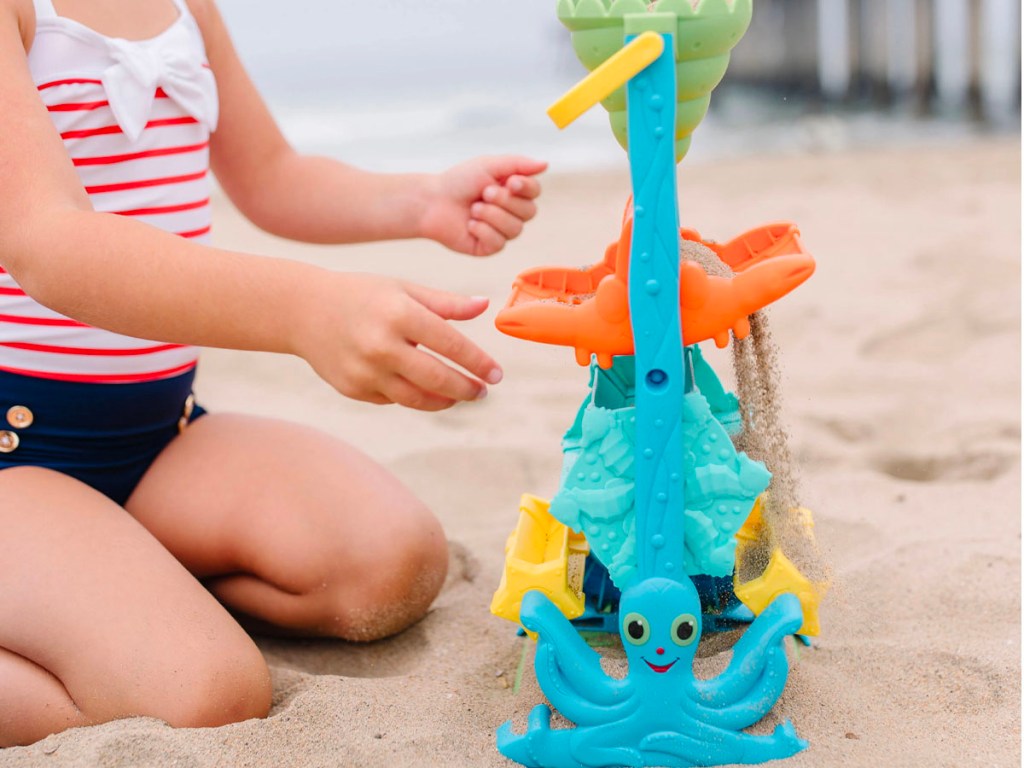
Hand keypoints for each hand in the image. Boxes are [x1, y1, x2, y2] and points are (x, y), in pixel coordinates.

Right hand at [295, 272, 502, 410]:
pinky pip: (393, 400)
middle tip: (482, 392)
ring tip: (459, 395)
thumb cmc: (361, 294)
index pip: (450, 344)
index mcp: (398, 313)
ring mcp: (364, 371)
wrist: (302, 309)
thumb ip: (445, 303)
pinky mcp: (352, 389)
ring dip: (445, 400)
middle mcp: (381, 345)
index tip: (497, 375)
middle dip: (467, 389)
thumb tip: (485, 306)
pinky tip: (423, 389)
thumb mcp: (403, 288)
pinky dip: (413, 397)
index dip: (478, 363)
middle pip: (437, 379)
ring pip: (417, 398)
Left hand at [420, 156, 546, 256]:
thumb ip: (518, 164)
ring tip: (473, 208)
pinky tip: (469, 224)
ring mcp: (501, 231)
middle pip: (529, 212)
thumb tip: (545, 164)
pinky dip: (482, 230)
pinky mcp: (489, 247)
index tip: (510, 182)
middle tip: (484, 193)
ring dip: (491, 215)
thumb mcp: (488, 165)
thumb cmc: (459, 181)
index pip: (535, 192)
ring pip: (515, 229)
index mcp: (513, 191)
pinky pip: (498, 242)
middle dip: (505, 201)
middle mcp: (511, 212)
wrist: (432, 202)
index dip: (526, 188)